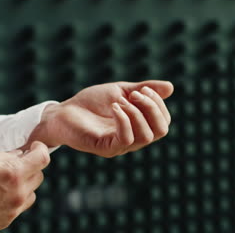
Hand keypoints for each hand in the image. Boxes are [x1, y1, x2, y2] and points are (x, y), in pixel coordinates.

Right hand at [0, 141, 49, 232]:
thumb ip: (4, 154)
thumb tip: (18, 154)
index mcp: (13, 172)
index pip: (42, 158)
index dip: (40, 149)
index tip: (34, 147)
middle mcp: (19, 191)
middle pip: (39, 175)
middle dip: (31, 166)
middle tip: (17, 163)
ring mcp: (15, 207)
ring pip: (32, 191)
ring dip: (25, 183)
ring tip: (8, 180)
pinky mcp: (9, 219)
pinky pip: (22, 205)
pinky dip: (17, 197)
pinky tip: (1, 193)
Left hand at [26, 81, 173, 157]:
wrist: (62, 112)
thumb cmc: (90, 103)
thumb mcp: (120, 91)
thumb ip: (143, 90)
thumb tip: (171, 87)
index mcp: (138, 126)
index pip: (163, 122)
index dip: (159, 104)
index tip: (143, 89)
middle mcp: (132, 139)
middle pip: (161, 131)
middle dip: (153, 108)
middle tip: (137, 94)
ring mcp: (119, 146)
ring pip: (146, 136)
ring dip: (138, 113)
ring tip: (121, 100)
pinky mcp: (105, 148)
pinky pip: (126, 139)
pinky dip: (125, 119)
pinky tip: (114, 107)